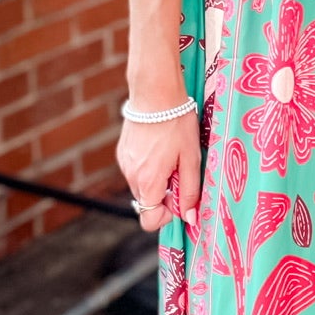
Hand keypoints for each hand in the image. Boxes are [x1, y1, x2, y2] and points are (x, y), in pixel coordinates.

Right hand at [117, 98, 202, 232]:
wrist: (154, 93)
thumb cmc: (176, 124)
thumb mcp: (191, 158)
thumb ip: (190, 191)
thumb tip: (190, 218)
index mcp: (148, 182)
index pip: (149, 220)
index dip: (166, 216)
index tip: (180, 199)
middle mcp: (131, 176)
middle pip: (147, 202)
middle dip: (165, 194)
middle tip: (180, 171)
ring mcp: (124, 163)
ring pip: (142, 186)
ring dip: (157, 180)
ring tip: (171, 155)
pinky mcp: (123, 152)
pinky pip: (136, 170)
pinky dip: (148, 167)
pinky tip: (160, 147)